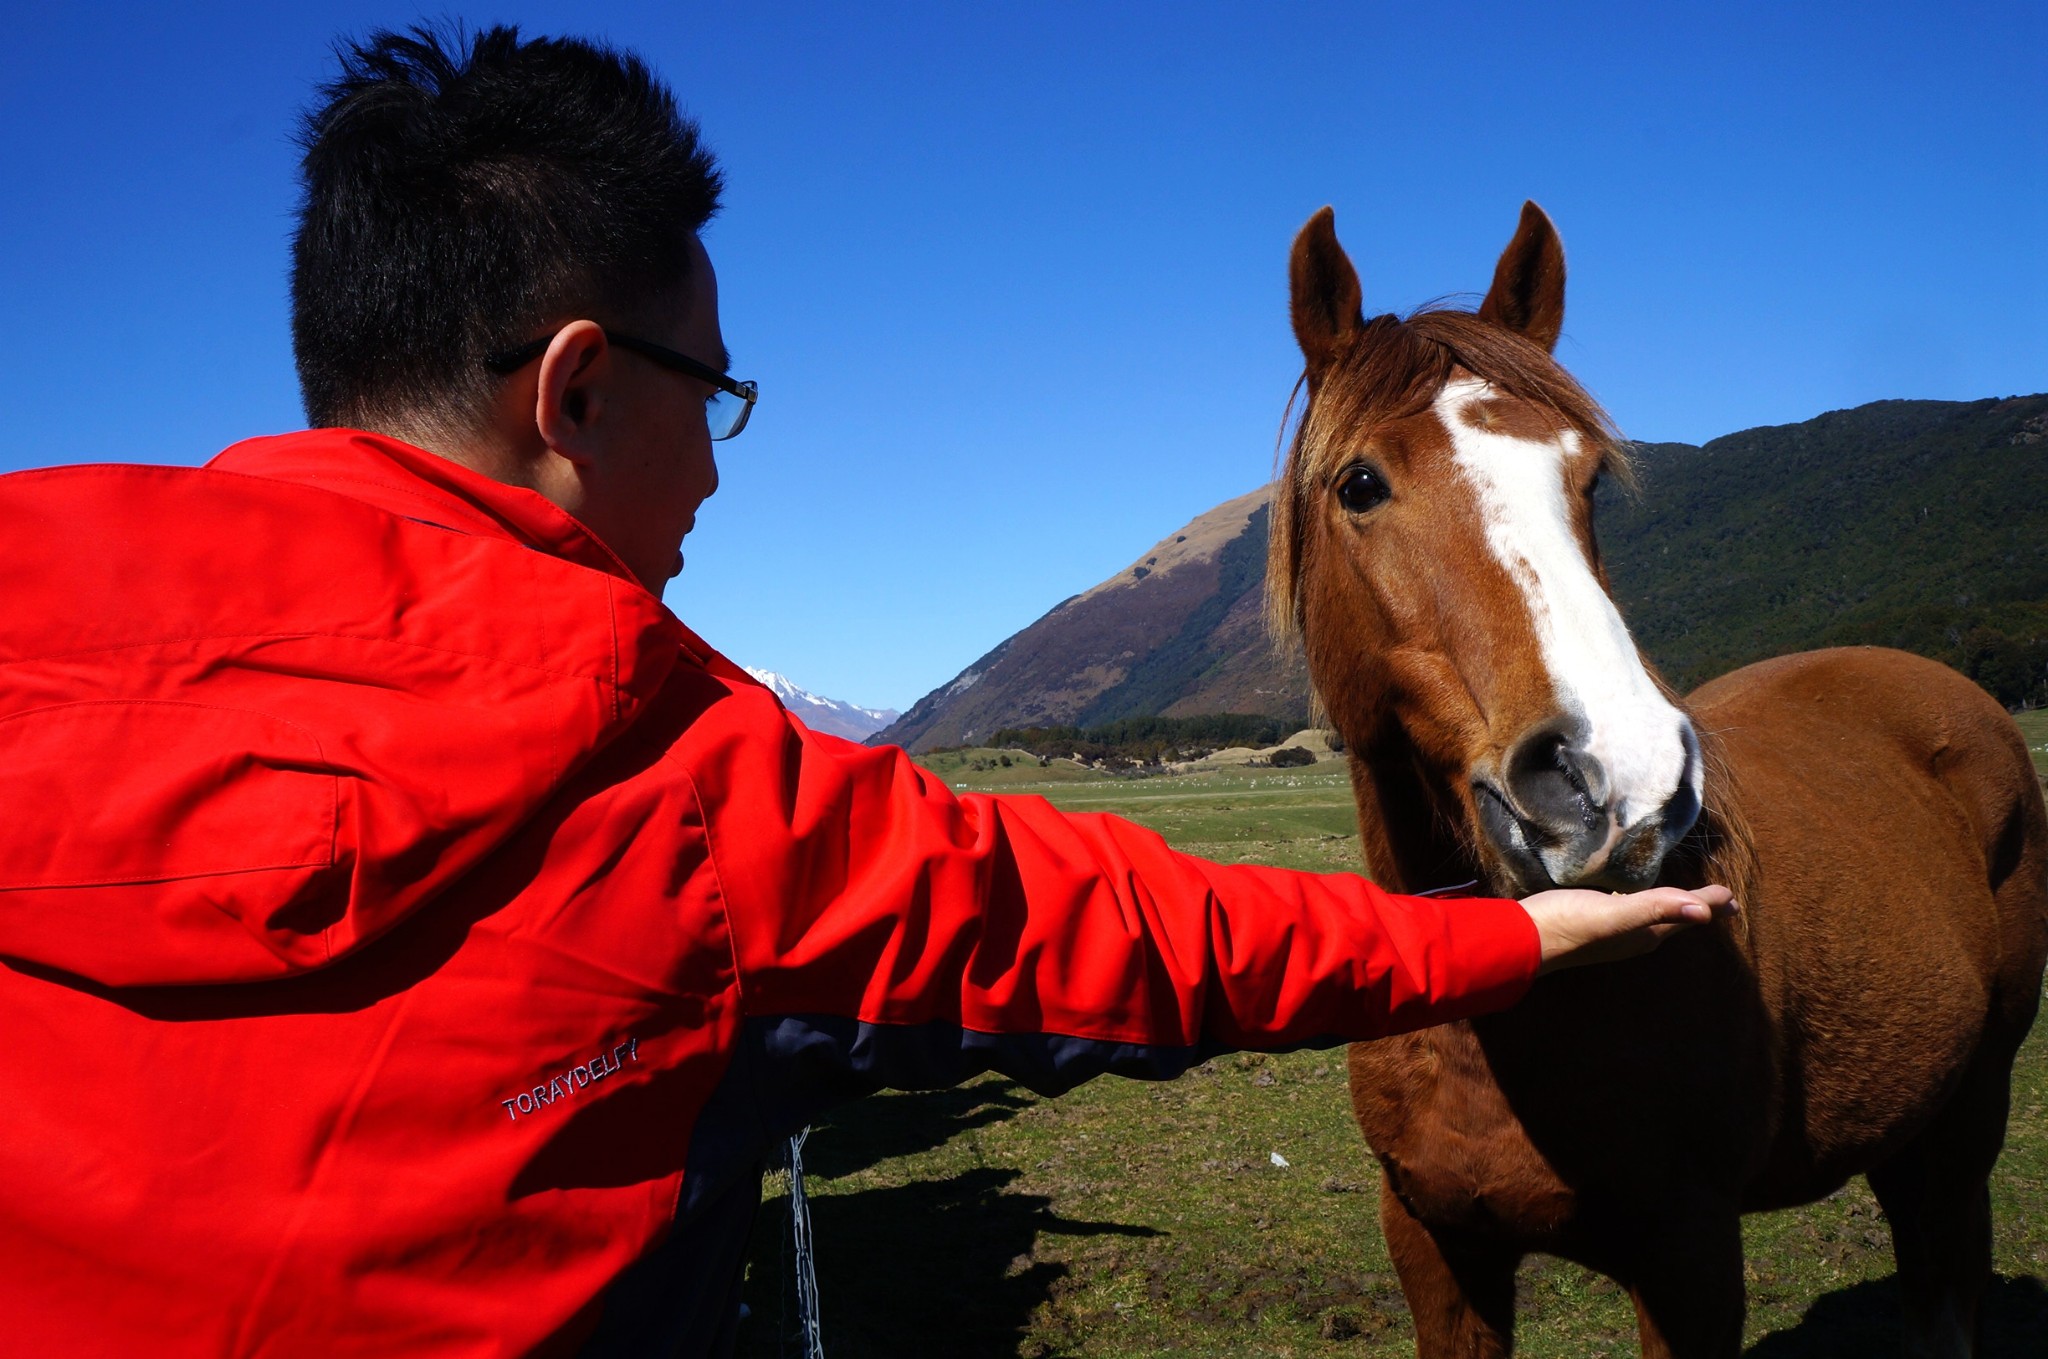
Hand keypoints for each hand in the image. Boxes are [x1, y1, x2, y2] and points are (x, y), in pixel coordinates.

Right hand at [1522, 885, 1737, 974]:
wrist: (1522, 939)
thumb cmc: (1567, 924)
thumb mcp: (1614, 915)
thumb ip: (1655, 909)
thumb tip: (1704, 913)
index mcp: (1644, 935)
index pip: (1685, 916)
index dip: (1707, 904)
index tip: (1730, 895)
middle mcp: (1633, 938)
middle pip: (1674, 922)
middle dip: (1697, 910)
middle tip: (1720, 901)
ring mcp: (1613, 934)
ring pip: (1654, 921)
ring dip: (1674, 910)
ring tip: (1686, 901)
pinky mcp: (1594, 925)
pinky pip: (1632, 916)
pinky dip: (1646, 907)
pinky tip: (1635, 900)